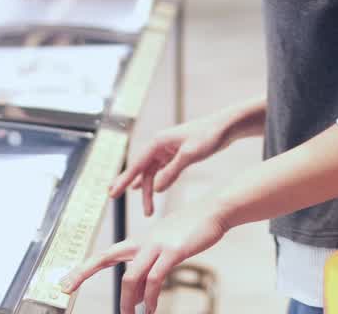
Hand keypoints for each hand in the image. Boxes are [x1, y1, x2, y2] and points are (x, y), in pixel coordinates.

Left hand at [59, 199, 228, 313]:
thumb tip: (147, 281)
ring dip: (127, 300)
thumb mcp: (169, 242)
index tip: (66, 281)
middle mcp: (144, 241)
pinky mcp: (173, 251)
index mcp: (141, 241)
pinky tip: (151, 308)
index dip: (85, 267)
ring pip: (131, 276)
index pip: (106, 253)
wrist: (215, 211)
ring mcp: (157, 245)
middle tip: (66, 288)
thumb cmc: (193, 228)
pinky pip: (155, 278)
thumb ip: (155, 258)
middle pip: (105, 257)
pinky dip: (150, 297)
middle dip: (83, 272)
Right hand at [110, 113, 231, 215]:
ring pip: (152, 173)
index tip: (112, 193)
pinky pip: (162, 171)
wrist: (226, 126)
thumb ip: (172, 171)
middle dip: (129, 185)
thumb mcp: (191, 154)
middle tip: (113, 198)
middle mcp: (159, 145)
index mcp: (158, 142)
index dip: (123, 180)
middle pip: (141, 170)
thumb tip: (156, 189)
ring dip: (149, 191)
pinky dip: (157, 183)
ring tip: (147, 211)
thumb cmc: (209, 136)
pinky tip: (153, 192)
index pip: (137, 164)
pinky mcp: (177, 155)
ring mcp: (168, 150)